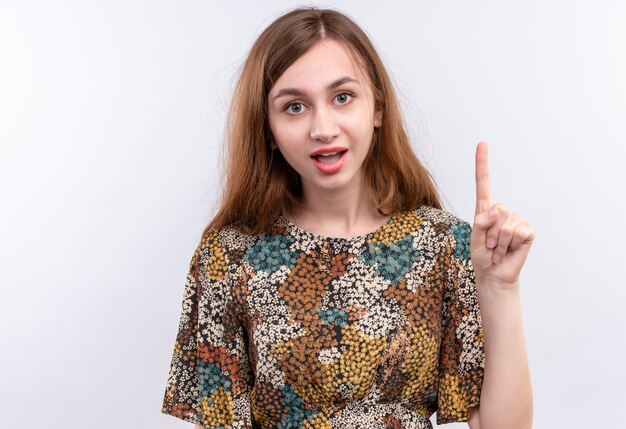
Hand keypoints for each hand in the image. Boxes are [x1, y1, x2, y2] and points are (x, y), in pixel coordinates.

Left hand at [470, 142, 534, 287]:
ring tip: (498, 250)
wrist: (494, 275)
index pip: (483, 183)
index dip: (483, 163)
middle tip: (490, 246)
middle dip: (491, 232)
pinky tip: (509, 251)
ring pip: (507, 223)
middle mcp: (501, 211)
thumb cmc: (482, 257)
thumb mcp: (475, 239)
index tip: (482, 143)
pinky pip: (520, 231)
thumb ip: (481, 223)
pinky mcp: (528, 230)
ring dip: (500, 242)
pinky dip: (511, 244)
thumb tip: (496, 210)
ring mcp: (516, 220)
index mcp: (484, 210)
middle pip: (497, 209)